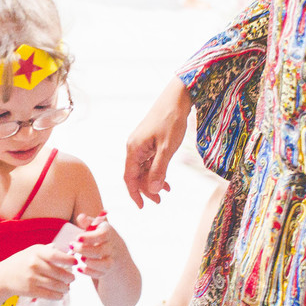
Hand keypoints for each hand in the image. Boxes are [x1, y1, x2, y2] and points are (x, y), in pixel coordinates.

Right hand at [0, 243, 76, 300]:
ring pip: (56, 285)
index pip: (56, 255)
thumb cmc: (21, 262)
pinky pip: (50, 295)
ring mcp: (32, 278)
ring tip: (66, 287)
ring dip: (65, 287)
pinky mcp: (31, 290)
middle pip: (59, 273)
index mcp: (36, 252)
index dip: (68, 259)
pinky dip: (58, 295)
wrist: (3, 276)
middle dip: (69, 277)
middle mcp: (34, 264)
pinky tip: (60, 294)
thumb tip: (68, 252)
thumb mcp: (32, 251)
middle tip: (72, 278)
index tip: (75, 262)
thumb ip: (48, 251)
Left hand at [71, 213, 125, 279]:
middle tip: (72, 246)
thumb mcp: (95, 227)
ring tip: (79, 258)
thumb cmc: (99, 237)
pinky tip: (79, 268)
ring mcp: (111, 259)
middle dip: (84, 250)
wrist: (115, 252)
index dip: (90, 237)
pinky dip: (89, 272)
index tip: (77, 237)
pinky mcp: (108, 270)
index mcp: (108, 232)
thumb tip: (81, 217)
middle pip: (101, 250)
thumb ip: (87, 222)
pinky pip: (101, 273)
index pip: (102, 234)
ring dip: (90, 263)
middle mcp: (112, 246)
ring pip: (104, 264)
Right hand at [124, 78, 191, 207]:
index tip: (142, 207)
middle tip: (159, 201)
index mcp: (134, 149)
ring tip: (166, 191)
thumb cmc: (171, 120)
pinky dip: (156, 170)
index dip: (135, 194)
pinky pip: (148, 160)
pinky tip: (166, 177)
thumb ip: (159, 169)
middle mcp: (134, 147)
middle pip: (136, 175)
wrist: (176, 98)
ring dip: (153, 180)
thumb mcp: (167, 148)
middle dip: (146, 189)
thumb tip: (153, 190)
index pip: (129, 178)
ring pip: (143, 168)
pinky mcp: (148, 141)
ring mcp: (141, 144)